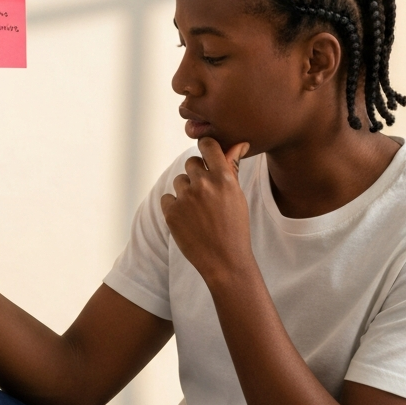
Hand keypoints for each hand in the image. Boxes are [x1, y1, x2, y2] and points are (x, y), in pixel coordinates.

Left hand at [160, 137, 252, 285]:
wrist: (225, 260)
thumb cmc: (235, 227)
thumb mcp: (237, 196)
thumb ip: (232, 168)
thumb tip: (238, 144)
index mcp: (223, 177)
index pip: (207, 145)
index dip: (205, 148)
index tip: (207, 157)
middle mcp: (203, 184)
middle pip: (191, 163)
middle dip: (196, 174)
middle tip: (205, 194)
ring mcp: (185, 199)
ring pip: (179, 181)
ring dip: (186, 192)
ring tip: (199, 211)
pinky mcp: (171, 213)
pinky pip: (167, 198)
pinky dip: (174, 207)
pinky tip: (188, 220)